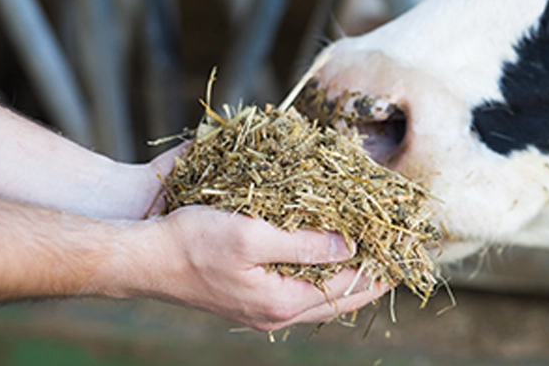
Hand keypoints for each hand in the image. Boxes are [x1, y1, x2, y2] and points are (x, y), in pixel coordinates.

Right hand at [101, 206, 391, 331]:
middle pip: (341, 300)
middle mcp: (276, 313)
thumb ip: (306, 243)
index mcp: (282, 301)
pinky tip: (328, 261)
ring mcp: (262, 310)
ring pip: (321, 299)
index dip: (380, 266)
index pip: (348, 288)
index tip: (406, 250)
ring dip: (348, 279)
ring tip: (374, 258)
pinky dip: (322, 278)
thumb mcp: (253, 234)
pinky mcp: (249, 299)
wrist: (142, 258)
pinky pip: (300, 293)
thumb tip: (351, 245)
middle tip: (401, 258)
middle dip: (373, 279)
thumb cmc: (191, 241)